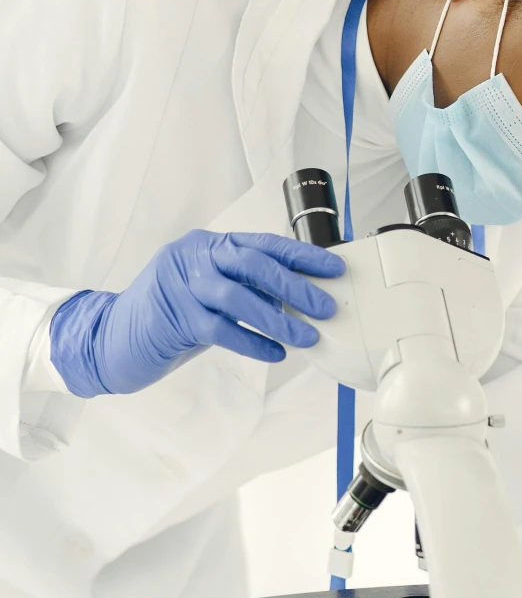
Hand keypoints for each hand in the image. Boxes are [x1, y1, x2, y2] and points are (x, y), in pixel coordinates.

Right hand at [50, 230, 342, 399]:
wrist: (112, 339)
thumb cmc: (171, 315)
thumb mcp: (208, 290)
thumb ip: (244, 286)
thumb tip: (299, 295)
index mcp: (207, 245)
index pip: (263, 244)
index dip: (301, 255)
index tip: (333, 269)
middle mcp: (193, 257)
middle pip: (254, 265)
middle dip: (296, 286)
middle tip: (326, 306)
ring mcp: (180, 286)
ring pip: (239, 297)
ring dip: (279, 319)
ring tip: (307, 336)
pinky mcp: (172, 318)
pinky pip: (222, 331)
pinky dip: (253, 342)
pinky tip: (275, 354)